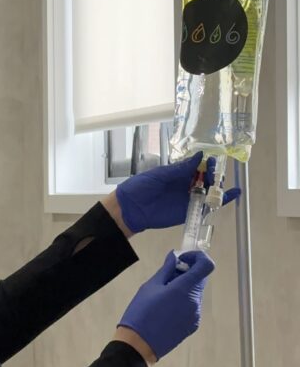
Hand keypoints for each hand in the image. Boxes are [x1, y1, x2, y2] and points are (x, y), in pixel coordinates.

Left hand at [115, 152, 239, 234]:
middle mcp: (186, 184)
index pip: (197, 165)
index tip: (213, 158)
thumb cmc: (142, 186)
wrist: (132, 208)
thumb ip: (181, 168)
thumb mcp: (161, 174)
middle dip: (213, 174)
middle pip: (205, 178)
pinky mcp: (190, 211)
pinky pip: (207, 206)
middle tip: (216, 171)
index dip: (206, 162)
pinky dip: (222, 201)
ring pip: (209, 191)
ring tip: (222, 181)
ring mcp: (189, 198)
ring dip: (218, 186)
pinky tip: (234, 194)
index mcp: (178, 173)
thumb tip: (200, 156)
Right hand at [118, 250, 214, 359]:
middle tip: (168, 277)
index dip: (197, 257)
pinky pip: (192, 307)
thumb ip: (166, 269)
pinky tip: (167, 309)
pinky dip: (184, 301)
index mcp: (184, 289)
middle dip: (187, 273)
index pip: (206, 265)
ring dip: (185, 288)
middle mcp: (195, 302)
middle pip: (200, 279)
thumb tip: (175, 257)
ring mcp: (195, 315)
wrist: (139, 345)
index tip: (183, 259)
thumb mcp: (150, 286)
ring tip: (164, 296)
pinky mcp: (193, 326)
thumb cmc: (141, 312)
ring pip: (195, 293)